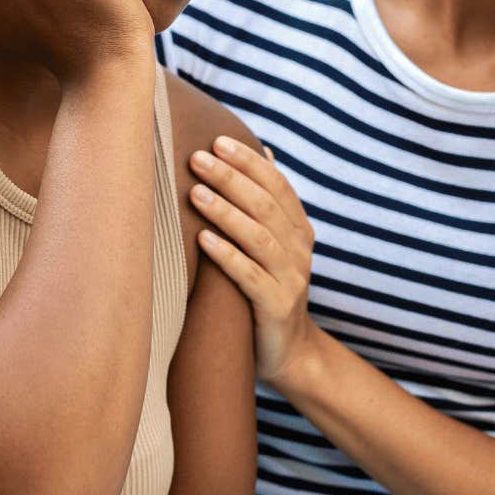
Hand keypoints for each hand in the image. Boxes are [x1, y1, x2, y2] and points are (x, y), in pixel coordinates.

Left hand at [187, 137, 319, 385]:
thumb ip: (269, 203)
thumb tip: (264, 152)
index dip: (249, 162)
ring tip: (195, 192)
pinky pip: (250, 276)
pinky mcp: (276, 306)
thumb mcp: (273, 245)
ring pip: (258, 236)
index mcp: (299, 230)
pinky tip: (202, 238)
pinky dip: (226, 255)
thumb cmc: (268, 290)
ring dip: (225, 212)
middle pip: (265, 205)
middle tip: (197, 158)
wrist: (288, 353)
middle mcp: (300, 250)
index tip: (217, 140)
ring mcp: (291, 278)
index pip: (277, 185)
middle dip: (230, 178)